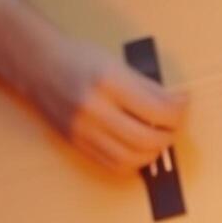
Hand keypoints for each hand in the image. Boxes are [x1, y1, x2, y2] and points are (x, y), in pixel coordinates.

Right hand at [24, 34, 187, 174]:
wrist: (38, 66)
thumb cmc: (78, 58)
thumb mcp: (116, 62)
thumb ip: (146, 86)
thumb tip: (176, 104)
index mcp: (107, 82)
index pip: (157, 109)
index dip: (179, 110)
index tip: (183, 103)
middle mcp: (94, 109)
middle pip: (148, 138)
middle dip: (170, 134)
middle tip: (174, 124)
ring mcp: (84, 131)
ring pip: (133, 158)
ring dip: (154, 152)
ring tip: (160, 138)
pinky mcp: (78, 144)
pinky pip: (114, 164)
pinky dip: (134, 161)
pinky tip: (140, 148)